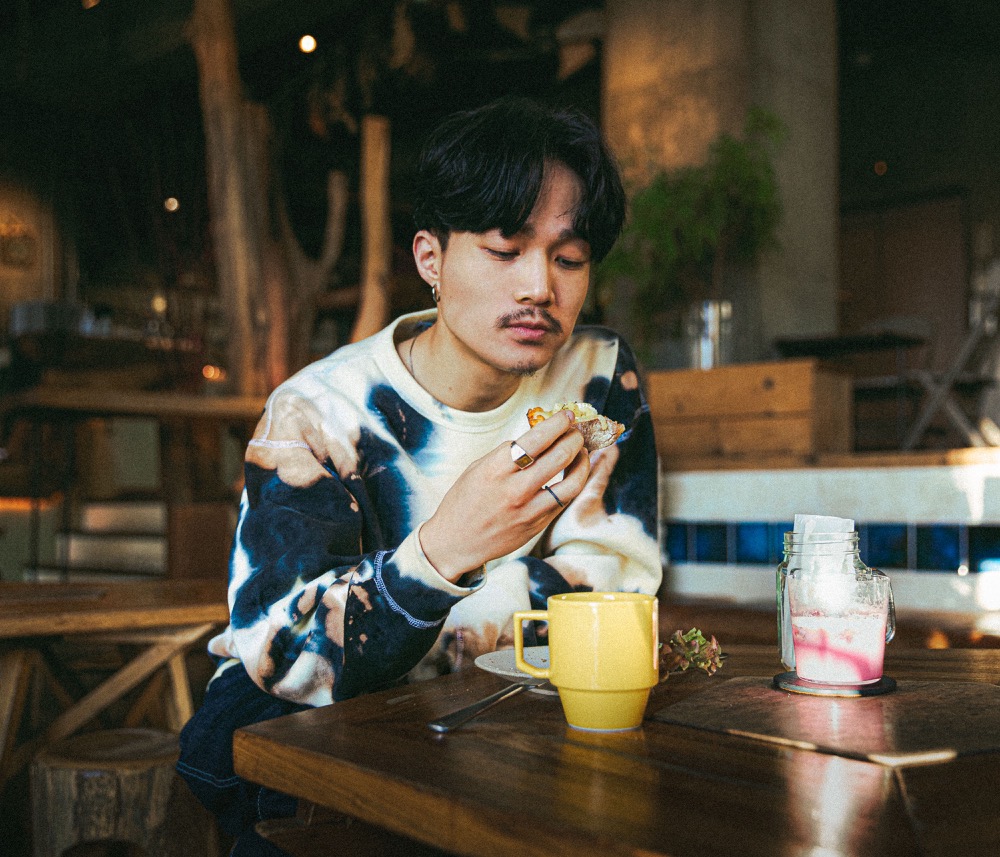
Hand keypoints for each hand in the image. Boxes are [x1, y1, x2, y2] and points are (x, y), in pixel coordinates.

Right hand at [419, 410, 589, 582]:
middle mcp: (514, 489)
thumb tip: (537, 436)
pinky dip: (573, 483)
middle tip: (576, 431)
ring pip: (571, 482)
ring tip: (581, 452)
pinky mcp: (536, 525)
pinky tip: (573, 474)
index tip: (567, 416)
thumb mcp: (478, 468)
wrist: (456, 541)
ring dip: (581, 462)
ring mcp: (528, 510)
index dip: (558, 423)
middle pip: (559, 456)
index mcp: (495, 469)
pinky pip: (564, 501)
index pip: (536, 439)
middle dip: (574, 438)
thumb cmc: (464, 500)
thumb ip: (506, 453)